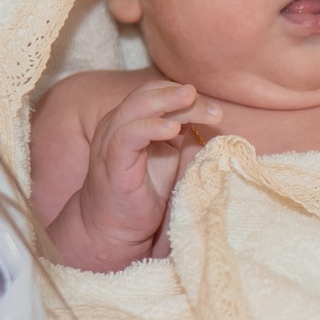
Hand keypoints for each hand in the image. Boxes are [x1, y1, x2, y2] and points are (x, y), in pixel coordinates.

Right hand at [49, 79, 215, 268]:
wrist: (115, 227)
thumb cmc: (142, 190)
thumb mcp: (166, 154)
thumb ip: (178, 131)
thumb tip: (204, 111)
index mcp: (128, 120)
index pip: (152, 92)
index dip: (179, 93)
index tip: (210, 107)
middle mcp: (115, 125)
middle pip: (145, 95)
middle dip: (176, 94)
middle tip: (204, 100)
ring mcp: (110, 142)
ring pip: (135, 108)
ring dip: (166, 102)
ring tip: (191, 101)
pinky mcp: (111, 162)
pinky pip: (127, 136)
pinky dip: (151, 127)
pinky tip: (173, 129)